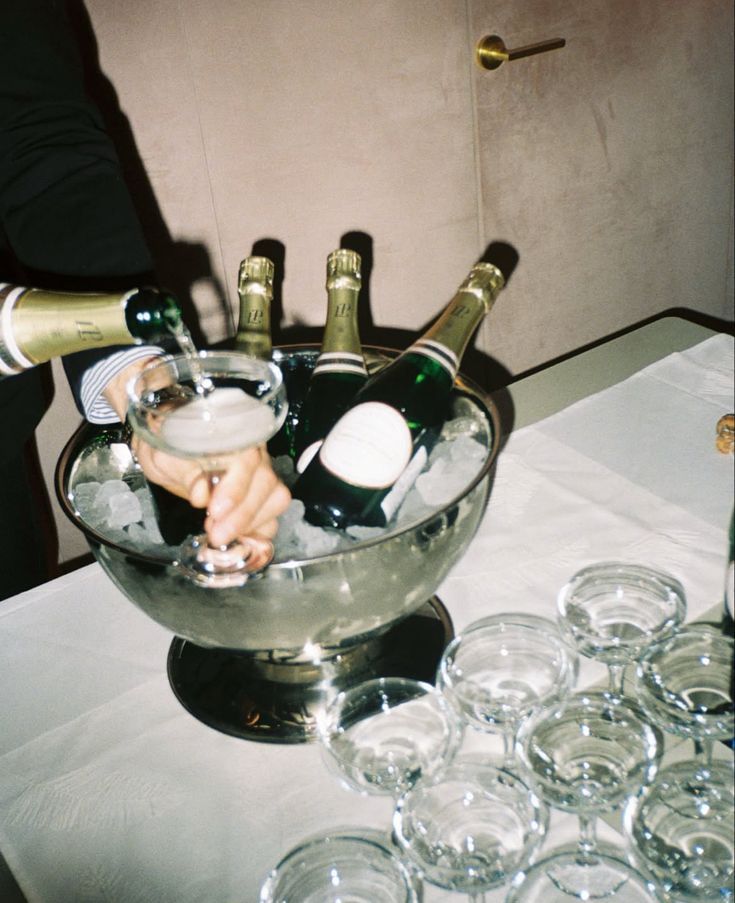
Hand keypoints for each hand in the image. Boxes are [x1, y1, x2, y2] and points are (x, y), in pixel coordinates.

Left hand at [103, 356, 291, 546]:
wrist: (166, 448)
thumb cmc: (166, 445)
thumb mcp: (164, 455)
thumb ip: (183, 470)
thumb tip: (202, 494)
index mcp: (231, 434)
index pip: (247, 459)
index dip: (235, 487)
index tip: (215, 511)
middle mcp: (253, 450)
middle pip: (267, 483)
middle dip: (242, 515)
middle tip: (215, 534)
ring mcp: (260, 472)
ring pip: (276, 498)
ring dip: (251, 523)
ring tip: (220, 534)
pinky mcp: (260, 495)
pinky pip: (273, 514)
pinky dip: (258, 531)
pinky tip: (236, 538)